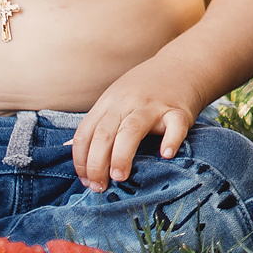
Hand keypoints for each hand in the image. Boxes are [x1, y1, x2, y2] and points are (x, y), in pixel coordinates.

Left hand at [72, 60, 200, 190]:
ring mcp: (153, 106)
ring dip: (121, 156)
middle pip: (103, 134)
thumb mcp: (115, 98)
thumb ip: (97, 122)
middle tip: (100, 187)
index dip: (81, 161)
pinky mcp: (179, 110)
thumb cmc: (146, 88)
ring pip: (131, 130)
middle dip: (96, 164)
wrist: (183, 65)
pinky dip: (171, 141)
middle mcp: (126, 103)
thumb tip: (69, 148)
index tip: (86, 182)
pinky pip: (175, 126)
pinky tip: (166, 155)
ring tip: (120, 177)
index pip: (85, 134)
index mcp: (108, 103)